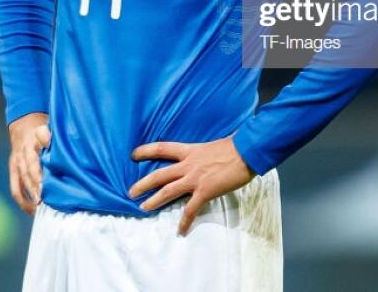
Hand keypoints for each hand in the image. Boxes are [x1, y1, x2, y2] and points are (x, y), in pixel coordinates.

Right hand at [8, 112, 50, 214]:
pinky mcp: (13, 170)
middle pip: (28, 171)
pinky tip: (33, 211)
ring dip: (31, 194)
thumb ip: (51, 135)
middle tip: (46, 198)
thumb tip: (52, 142)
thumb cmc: (42, 127)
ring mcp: (17, 162)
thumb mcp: (49, 126)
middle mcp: (23, 152)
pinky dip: (23, 201)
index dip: (40, 168)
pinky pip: (16, 189)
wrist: (23, 124)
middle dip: (36, 185)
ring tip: (40, 206)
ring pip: (22, 181)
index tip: (47, 180)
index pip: (36, 154)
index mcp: (33, 140)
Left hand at [129, 136, 255, 235]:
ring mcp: (195, 179)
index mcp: (189, 150)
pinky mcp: (205, 191)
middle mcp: (188, 164)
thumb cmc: (234, 146)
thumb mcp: (212, 145)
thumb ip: (202, 152)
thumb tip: (203, 155)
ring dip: (154, 200)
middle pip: (159, 174)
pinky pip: (191, 210)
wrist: (246, 152)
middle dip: (143, 184)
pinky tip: (180, 231)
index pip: (162, 148)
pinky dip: (185, 221)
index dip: (146, 151)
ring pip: (168, 191)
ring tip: (143, 208)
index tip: (133, 154)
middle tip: (131, 192)